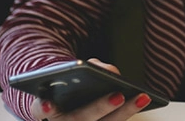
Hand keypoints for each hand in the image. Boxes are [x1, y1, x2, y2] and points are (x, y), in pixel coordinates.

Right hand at [28, 58, 151, 120]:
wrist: (64, 98)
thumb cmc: (66, 83)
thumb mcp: (69, 72)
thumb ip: (88, 68)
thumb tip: (111, 72)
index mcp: (45, 109)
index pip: (41, 110)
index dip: (45, 107)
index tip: (49, 104)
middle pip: (81, 118)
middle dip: (100, 107)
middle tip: (118, 95)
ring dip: (124, 112)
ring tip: (142, 96)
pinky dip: (127, 111)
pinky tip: (141, 99)